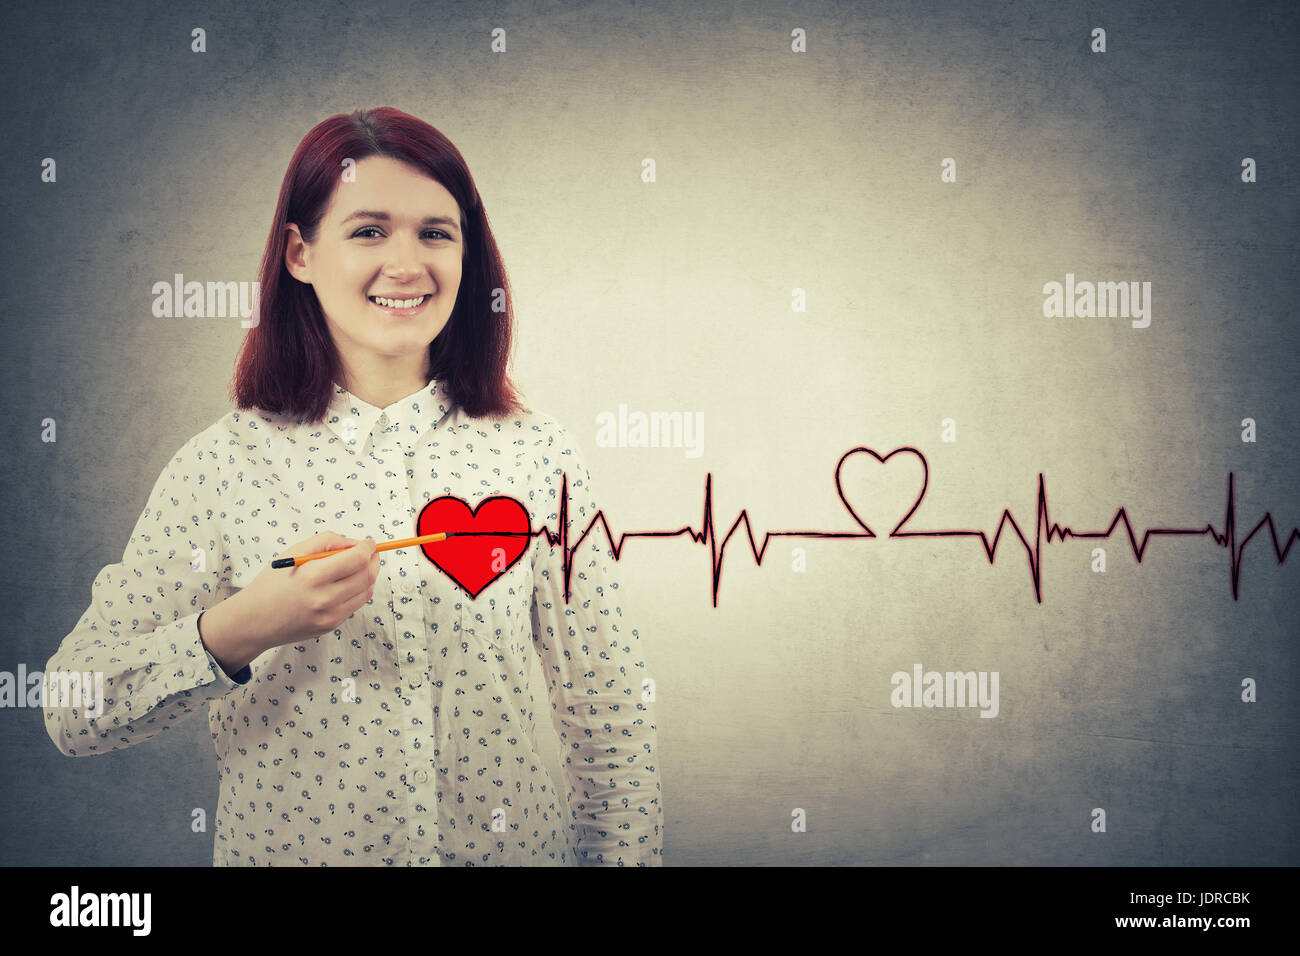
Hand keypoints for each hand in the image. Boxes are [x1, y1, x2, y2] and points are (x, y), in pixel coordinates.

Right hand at [236, 531, 380, 653]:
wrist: (254, 621)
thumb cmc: (272, 583)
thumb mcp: (293, 552)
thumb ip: (327, 541)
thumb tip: (355, 543)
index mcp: (313, 576)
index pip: (356, 559)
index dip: (367, 548)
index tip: (369, 542)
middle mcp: (324, 599)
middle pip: (366, 576)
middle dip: (373, 561)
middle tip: (370, 552)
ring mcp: (330, 616)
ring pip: (365, 592)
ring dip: (368, 576)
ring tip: (359, 566)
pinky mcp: (331, 626)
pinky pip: (355, 605)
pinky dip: (357, 591)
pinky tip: (347, 583)